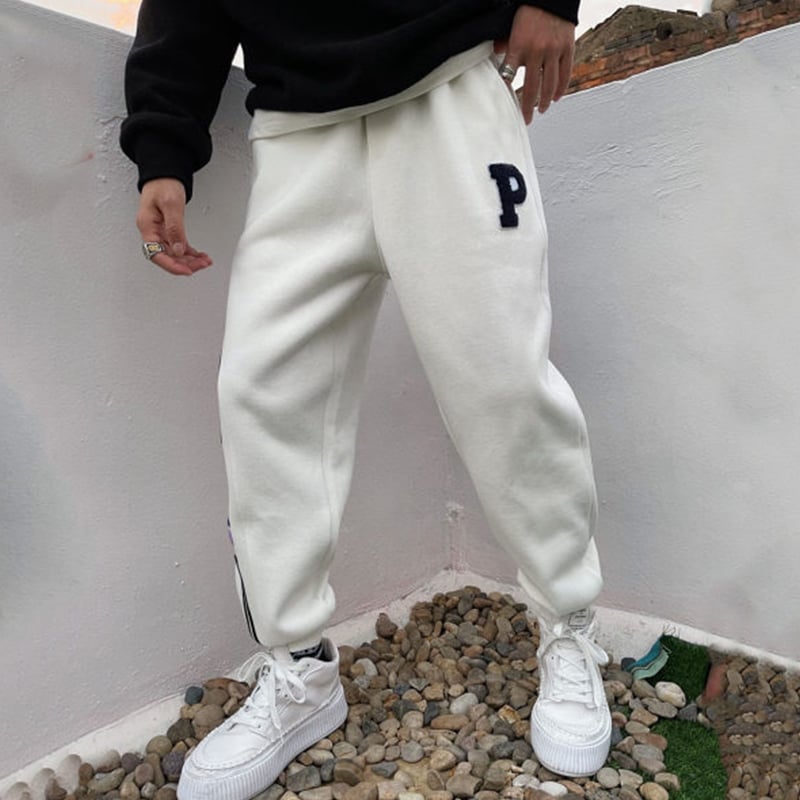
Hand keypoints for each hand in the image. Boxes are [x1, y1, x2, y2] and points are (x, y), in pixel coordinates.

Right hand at [137, 178, 212, 275]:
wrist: (164, 174)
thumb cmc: (163, 184)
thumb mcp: (171, 205)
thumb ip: (175, 228)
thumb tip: (178, 250)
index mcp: (147, 226)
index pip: (156, 254)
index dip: (171, 265)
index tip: (186, 271)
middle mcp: (152, 232)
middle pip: (166, 256)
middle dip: (185, 264)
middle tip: (201, 265)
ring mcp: (159, 232)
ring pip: (174, 253)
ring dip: (189, 260)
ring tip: (204, 261)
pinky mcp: (167, 230)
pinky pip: (178, 246)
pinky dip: (190, 253)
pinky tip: (199, 256)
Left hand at [494, 5, 575, 123]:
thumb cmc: (529, 9)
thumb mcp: (511, 26)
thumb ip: (505, 44)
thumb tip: (497, 59)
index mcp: (519, 45)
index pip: (509, 76)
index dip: (507, 93)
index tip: (506, 107)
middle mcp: (537, 51)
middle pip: (531, 88)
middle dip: (527, 107)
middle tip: (526, 119)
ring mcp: (554, 51)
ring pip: (549, 85)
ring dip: (545, 101)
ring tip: (541, 110)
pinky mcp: (568, 48)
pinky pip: (565, 74)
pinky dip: (561, 89)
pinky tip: (556, 97)